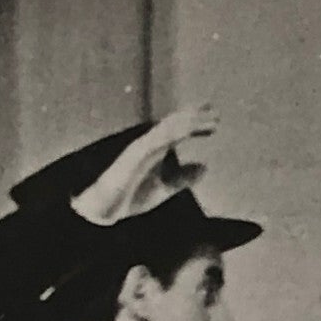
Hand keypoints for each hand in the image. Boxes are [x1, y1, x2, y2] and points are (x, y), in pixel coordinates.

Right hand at [72, 103, 219, 224]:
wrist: (105, 209)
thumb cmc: (131, 196)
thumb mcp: (165, 187)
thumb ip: (184, 177)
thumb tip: (205, 167)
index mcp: (157, 150)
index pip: (178, 131)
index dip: (196, 122)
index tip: (214, 120)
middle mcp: (150, 144)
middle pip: (175, 124)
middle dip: (195, 116)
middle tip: (215, 111)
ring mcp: (143, 147)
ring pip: (168, 128)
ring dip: (189, 122)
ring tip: (209, 120)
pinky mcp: (136, 153)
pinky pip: (157, 139)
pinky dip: (174, 133)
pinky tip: (189, 130)